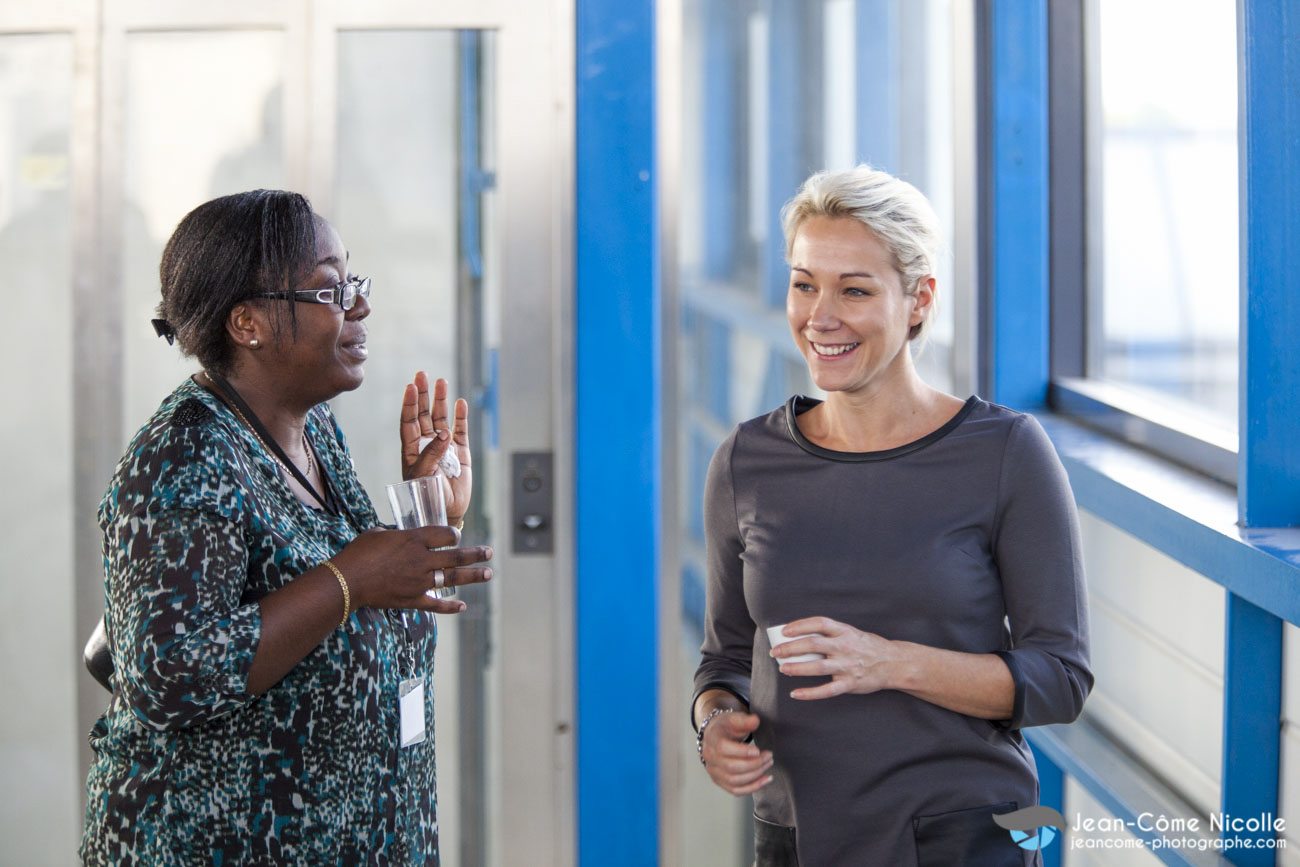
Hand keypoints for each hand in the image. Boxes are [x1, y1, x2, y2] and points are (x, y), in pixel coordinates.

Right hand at [330, 527, 492, 614]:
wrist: (347, 580)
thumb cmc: (359, 553)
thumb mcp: (378, 534)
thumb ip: (396, 536)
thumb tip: (399, 538)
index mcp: (414, 539)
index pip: (445, 534)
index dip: (453, 535)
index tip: (455, 537)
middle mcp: (422, 559)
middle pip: (456, 556)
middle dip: (475, 554)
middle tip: (489, 553)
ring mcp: (420, 581)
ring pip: (453, 578)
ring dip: (473, 576)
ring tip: (488, 573)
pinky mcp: (413, 599)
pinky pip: (436, 604)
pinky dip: (451, 606)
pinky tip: (462, 606)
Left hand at [400, 372, 472, 522]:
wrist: (444, 511)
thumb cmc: (427, 496)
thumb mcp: (423, 475)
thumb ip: (432, 454)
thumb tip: (444, 433)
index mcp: (412, 449)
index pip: (409, 421)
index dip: (410, 404)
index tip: (411, 387)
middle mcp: (427, 444)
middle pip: (424, 414)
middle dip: (424, 395)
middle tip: (423, 375)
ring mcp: (444, 446)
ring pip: (442, 418)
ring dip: (441, 401)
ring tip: (442, 382)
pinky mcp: (460, 452)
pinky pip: (461, 431)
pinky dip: (460, 417)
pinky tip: (460, 403)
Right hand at [700, 711, 772, 795]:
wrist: (715, 736)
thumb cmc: (725, 728)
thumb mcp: (733, 719)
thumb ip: (744, 720)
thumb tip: (755, 721)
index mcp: (712, 739)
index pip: (723, 748)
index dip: (742, 751)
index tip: (758, 750)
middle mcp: (709, 758)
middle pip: (731, 767)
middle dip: (754, 764)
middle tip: (768, 756)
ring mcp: (713, 771)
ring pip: (734, 781)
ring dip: (755, 775)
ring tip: (768, 764)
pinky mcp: (719, 781)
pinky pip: (736, 790)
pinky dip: (752, 787)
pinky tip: (765, 779)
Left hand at [770, 616, 899, 700]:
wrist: (894, 663)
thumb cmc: (868, 647)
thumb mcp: (851, 633)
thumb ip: (831, 634)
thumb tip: (801, 637)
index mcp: (845, 631)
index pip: (818, 623)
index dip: (799, 625)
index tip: (784, 631)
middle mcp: (845, 647)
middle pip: (813, 644)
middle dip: (790, 648)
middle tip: (776, 652)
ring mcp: (847, 666)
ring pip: (817, 667)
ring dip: (797, 668)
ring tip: (783, 668)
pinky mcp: (850, 684)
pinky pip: (827, 690)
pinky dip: (809, 693)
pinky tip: (796, 693)